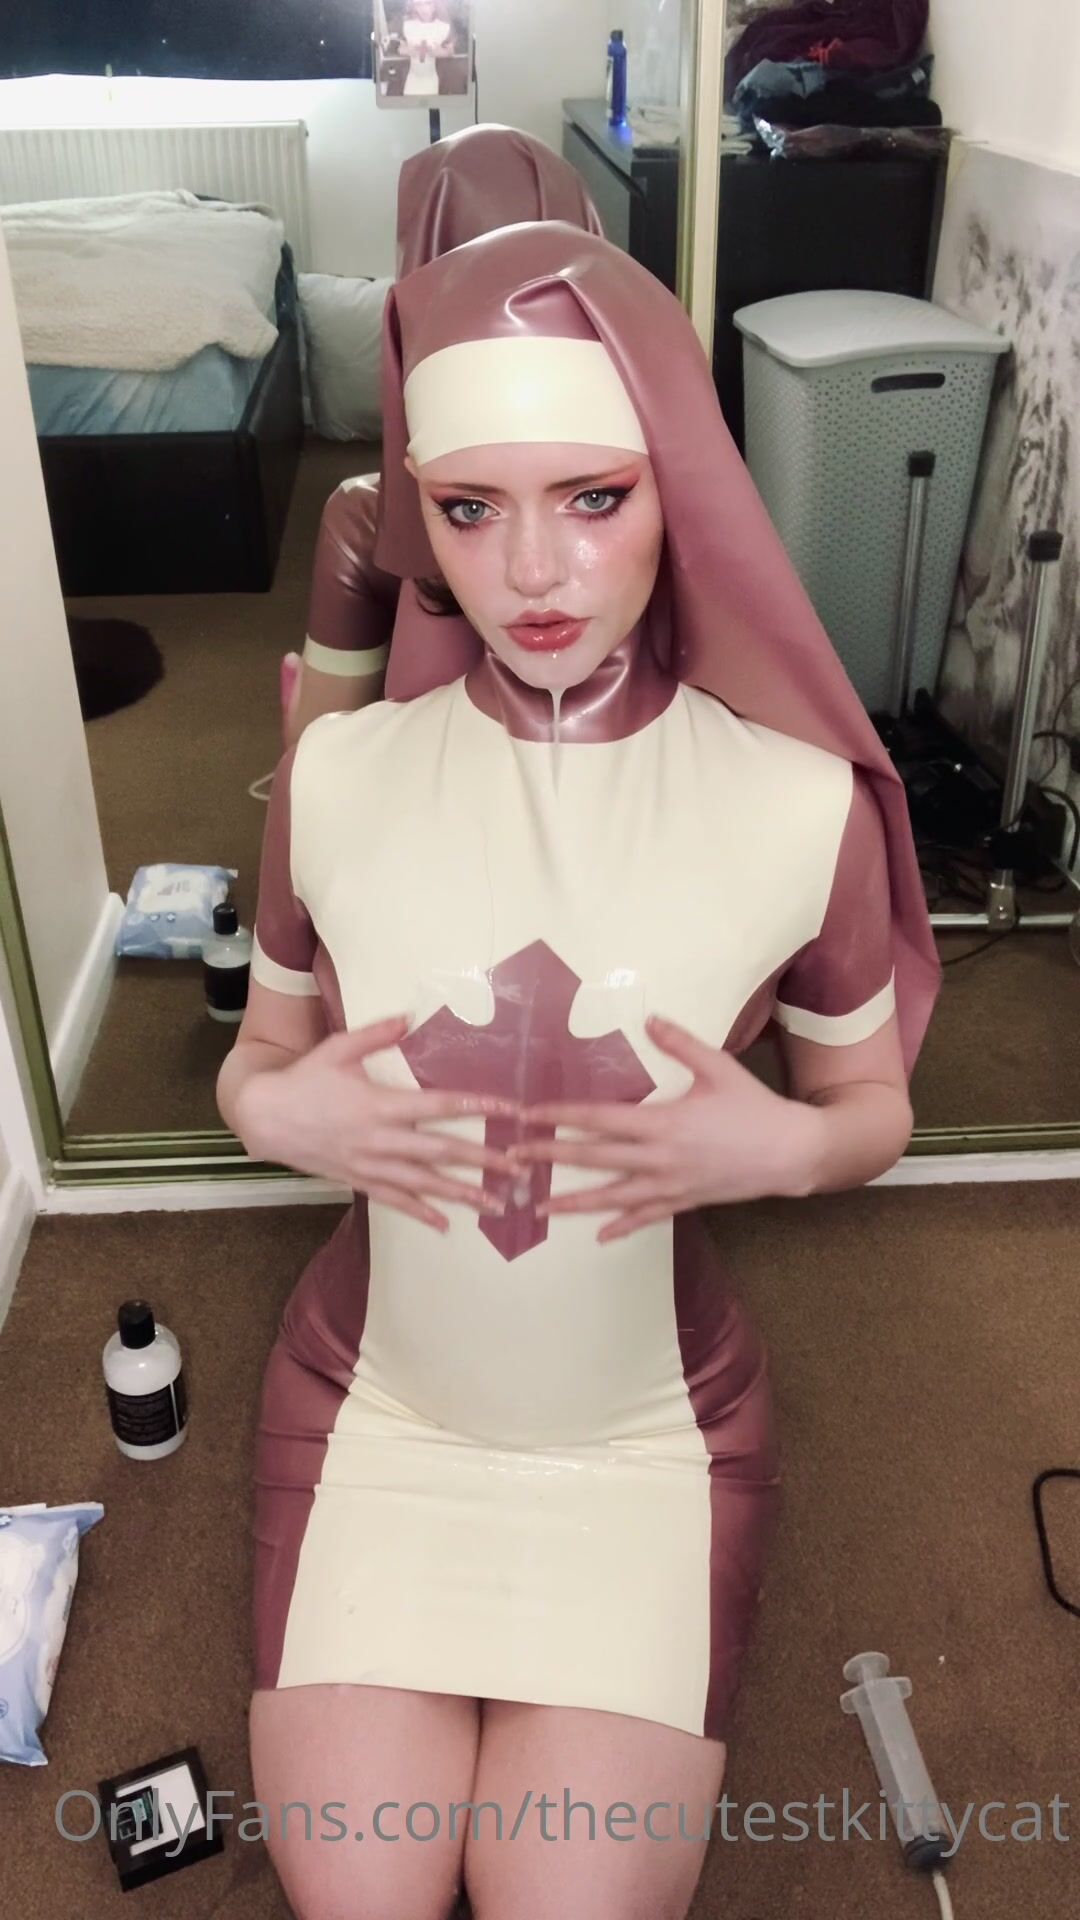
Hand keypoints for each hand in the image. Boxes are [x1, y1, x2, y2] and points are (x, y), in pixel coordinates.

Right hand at [237, 1015, 519, 1231]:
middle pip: (442, 1153)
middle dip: (484, 1161)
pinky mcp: (358, 1180)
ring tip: (497, 1205)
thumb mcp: (337, 1048)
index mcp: (380, 1104)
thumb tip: (408, 1017)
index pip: (439, 1107)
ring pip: (424, 1184)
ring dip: (463, 1194)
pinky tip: (445, 1225)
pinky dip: (421, 1213)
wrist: (265, 1118)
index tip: (510, 1111)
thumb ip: (375, 1034)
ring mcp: (370, 1165)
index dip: (477, 1108)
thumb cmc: (304, 1079)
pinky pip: (395, 1201)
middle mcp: (381, 1140)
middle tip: (521, 1170)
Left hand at [507, 1014, 823, 1241]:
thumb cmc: (754, 1107)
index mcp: (663, 1123)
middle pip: (595, 1159)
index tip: (530, 1116)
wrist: (791, 1153)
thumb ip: (681, 1043)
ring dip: (575, 1201)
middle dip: (552, 1158)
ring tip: (540, 1207)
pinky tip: (599, 1236)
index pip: (599, 1119)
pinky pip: (647, 1216)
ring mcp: (670, 1184)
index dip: (561, 1118)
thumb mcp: (719, 1067)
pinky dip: (622, 1226)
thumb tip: (650, 1019)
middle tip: (514, 1160)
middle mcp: (659, 1158)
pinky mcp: (684, 1201)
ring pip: (613, 1197)